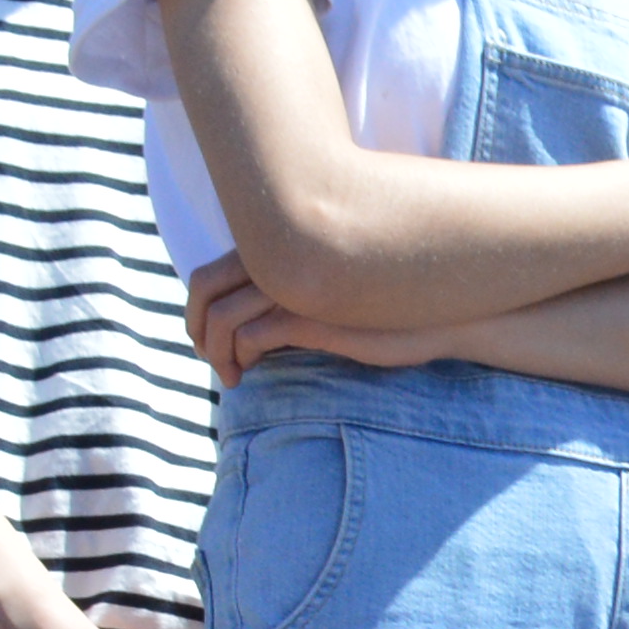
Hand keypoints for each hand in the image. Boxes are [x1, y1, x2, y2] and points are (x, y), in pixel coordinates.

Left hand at [185, 252, 450, 384]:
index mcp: (275, 250)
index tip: (206, 342)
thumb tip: (254, 326)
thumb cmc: (380, 311)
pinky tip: (250, 374)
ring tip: (231, 378)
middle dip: (197, 332)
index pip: (207, 274)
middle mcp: (276, 261)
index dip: (194, 311)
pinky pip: (252, 337)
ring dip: (216, 353)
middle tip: (212, 362)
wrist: (434, 316)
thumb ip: (288, 295)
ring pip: (221, 317)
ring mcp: (291, 286)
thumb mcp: (323, 297)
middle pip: (203, 289)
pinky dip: (241, 358)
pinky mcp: (309, 316)